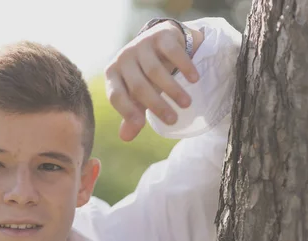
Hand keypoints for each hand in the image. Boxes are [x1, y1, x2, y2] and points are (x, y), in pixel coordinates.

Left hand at [105, 21, 203, 140]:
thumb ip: (133, 114)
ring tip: (186, 104)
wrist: (160, 41)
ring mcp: (141, 44)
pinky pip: (172, 52)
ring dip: (173, 89)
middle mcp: (124, 58)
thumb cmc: (145, 74)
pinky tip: (194, 79)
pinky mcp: (160, 35)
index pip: (116, 96)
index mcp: (113, 74)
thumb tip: (125, 138)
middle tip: (173, 120)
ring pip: (155, 71)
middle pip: (138, 86)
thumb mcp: (137, 95)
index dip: (127, 111)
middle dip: (156, 105)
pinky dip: (184, 66)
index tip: (141, 125)